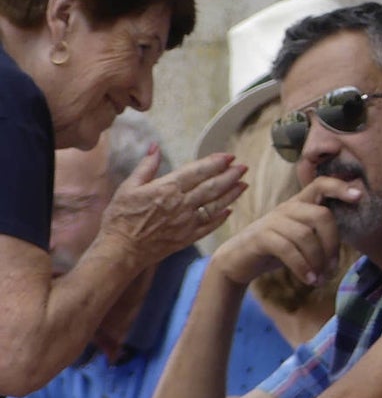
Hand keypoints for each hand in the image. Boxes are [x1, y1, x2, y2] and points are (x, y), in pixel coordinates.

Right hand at [98, 147, 246, 267]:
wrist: (120, 250)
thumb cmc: (120, 218)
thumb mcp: (128, 187)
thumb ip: (146, 166)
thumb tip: (155, 146)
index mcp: (167, 188)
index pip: (198, 171)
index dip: (215, 163)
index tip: (229, 156)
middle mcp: (181, 204)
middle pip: (212, 187)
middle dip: (230, 175)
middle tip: (243, 167)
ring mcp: (187, 222)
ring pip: (215, 205)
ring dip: (231, 194)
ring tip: (244, 184)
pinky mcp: (187, 237)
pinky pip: (209, 226)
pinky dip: (221, 217)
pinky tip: (229, 210)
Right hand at [210, 176, 357, 286]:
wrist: (238, 261)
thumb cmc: (277, 249)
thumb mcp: (301, 237)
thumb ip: (320, 234)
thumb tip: (345, 247)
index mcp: (301, 203)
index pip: (321, 184)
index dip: (339, 187)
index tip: (359, 196)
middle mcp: (288, 207)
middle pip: (321, 215)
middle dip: (332, 244)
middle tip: (333, 268)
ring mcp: (273, 220)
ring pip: (305, 235)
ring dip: (318, 261)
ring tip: (320, 279)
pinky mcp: (261, 237)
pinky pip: (287, 249)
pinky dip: (301, 266)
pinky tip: (309, 280)